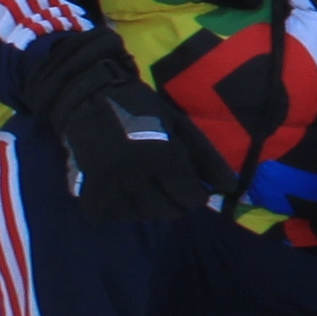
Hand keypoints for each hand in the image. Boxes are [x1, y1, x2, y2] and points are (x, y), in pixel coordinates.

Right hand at [38, 31, 212, 225]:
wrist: (87, 99)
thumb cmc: (140, 109)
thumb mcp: (179, 125)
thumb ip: (206, 157)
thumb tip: (229, 187)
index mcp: (163, 157)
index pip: (191, 199)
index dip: (196, 194)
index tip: (192, 186)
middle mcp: (137, 177)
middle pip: (168, 212)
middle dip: (175, 201)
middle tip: (168, 185)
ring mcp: (111, 189)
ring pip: (141, 216)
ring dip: (148, 206)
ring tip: (144, 184)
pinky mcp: (89, 195)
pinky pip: (112, 216)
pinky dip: (119, 208)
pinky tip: (121, 188)